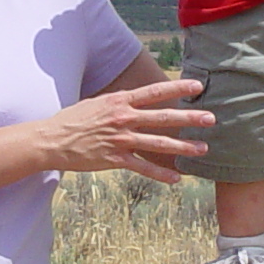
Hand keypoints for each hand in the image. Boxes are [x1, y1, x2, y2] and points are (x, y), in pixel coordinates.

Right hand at [44, 77, 213, 182]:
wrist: (51, 140)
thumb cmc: (72, 119)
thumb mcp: (96, 102)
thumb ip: (117, 101)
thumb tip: (132, 97)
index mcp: (119, 101)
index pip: (154, 91)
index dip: (177, 87)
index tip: (197, 85)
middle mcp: (123, 118)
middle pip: (163, 117)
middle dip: (189, 117)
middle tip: (211, 119)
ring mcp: (120, 140)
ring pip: (158, 143)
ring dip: (183, 147)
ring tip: (203, 149)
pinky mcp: (115, 159)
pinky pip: (142, 167)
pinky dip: (160, 174)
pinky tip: (176, 178)